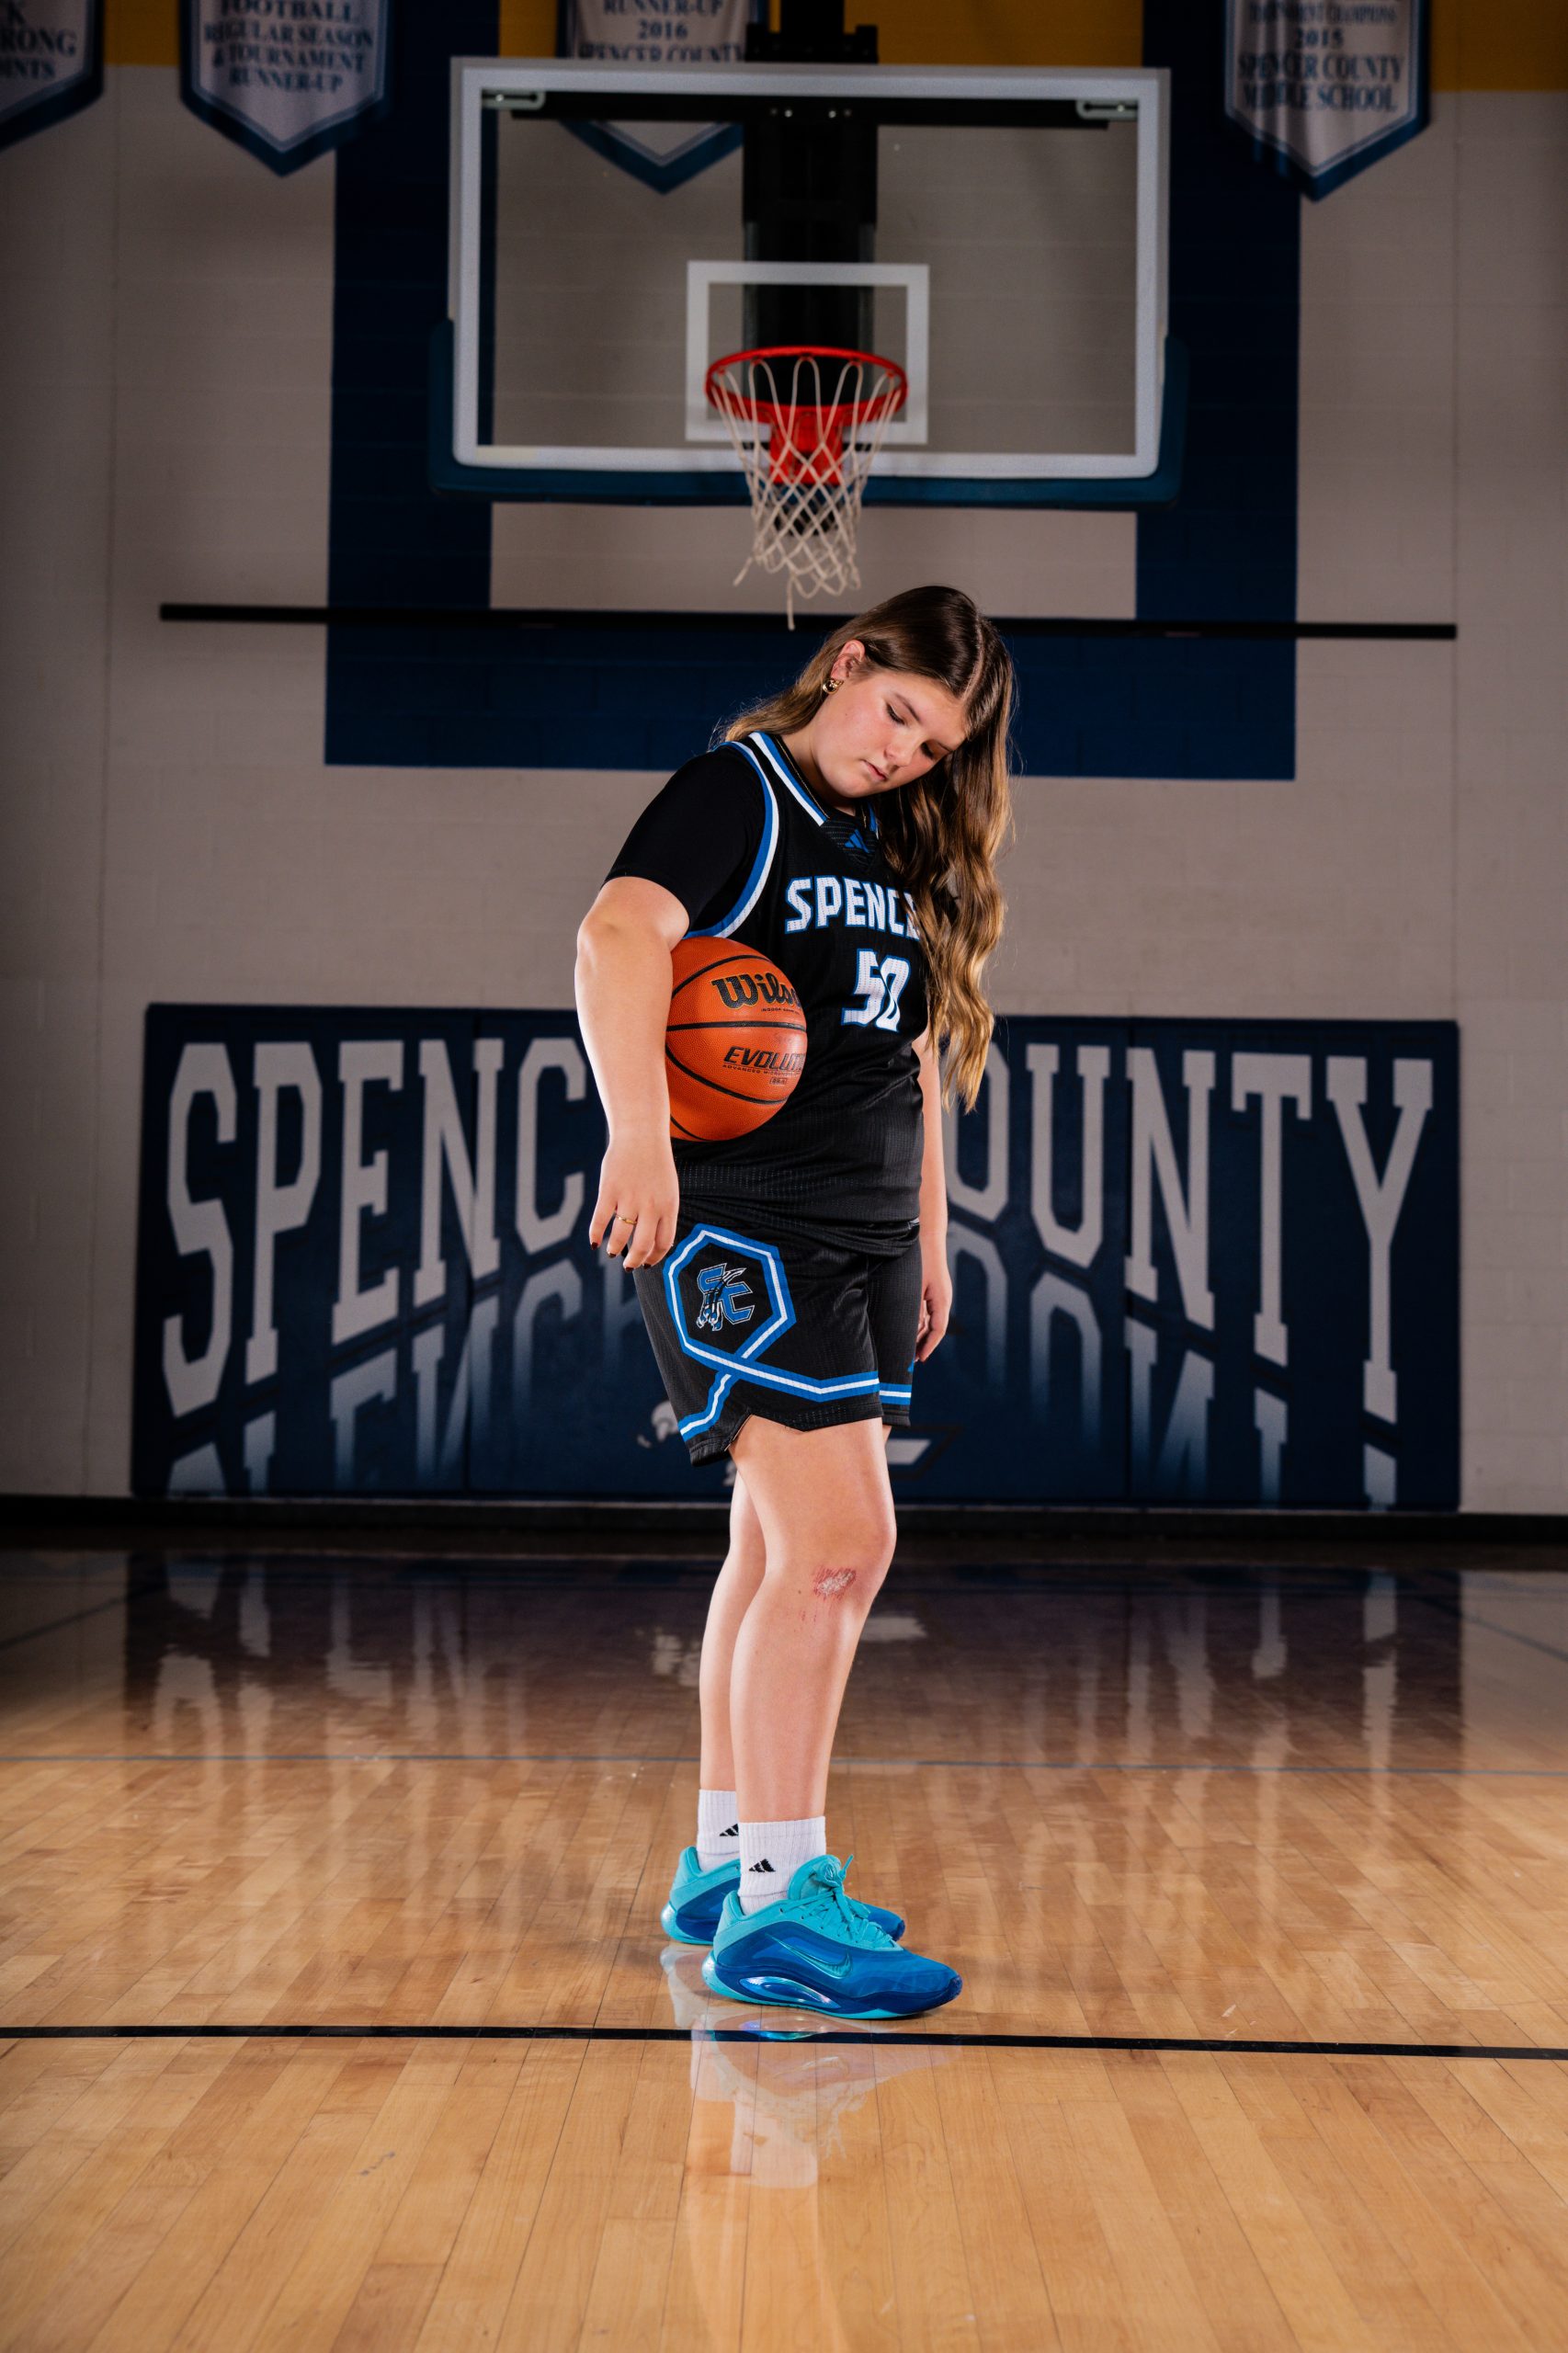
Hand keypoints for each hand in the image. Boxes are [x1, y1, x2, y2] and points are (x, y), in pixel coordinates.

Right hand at [589, 1129, 679, 1267]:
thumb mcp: (667, 1190)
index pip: (664, 1243)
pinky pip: (600, 1220)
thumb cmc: (655, 1165)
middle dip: (634, 1262)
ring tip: (611, 1252)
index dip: (654, 1258)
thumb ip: (662, 1214)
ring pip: (620, 1236)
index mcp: (668, 1206)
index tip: (647, 1264)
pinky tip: (594, 1242)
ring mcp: (629, 1198)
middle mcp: (651, 1205)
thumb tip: (652, 1243)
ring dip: (614, 1249)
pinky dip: (596, 1234)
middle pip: (642, 1245)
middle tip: (628, 1266)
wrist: (641, 1133)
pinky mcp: (609, 1190)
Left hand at [913, 1241, 951, 1361]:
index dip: (929, 1346)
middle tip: (910, 1359)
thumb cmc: (921, 1259)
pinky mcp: (932, 1289)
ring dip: (919, 1333)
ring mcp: (938, 1294)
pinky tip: (907, 1327)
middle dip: (923, 1344)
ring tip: (907, 1347)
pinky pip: (927, 1310)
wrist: (927, 1235)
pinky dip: (918, 1321)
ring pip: (930, 1319)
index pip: (938, 1330)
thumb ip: (913, 1310)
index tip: (920, 1359)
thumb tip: (910, 1330)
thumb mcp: (914, 1288)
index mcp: (942, 1300)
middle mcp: (943, 1299)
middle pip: (934, 1328)